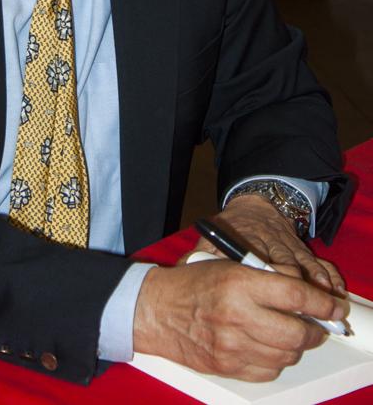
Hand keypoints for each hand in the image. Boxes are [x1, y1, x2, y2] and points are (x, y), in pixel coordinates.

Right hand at [133, 257, 347, 381]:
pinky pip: (269, 369)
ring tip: (290, 334)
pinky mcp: (228, 366)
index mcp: (238, 282)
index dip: (322, 303)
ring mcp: (233, 345)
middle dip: (314, 330)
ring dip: (296, 346)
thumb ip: (264, 276)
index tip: (334, 307)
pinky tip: (269, 346)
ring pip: (286, 354)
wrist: (155, 310)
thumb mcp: (227, 265)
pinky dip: (276, 359)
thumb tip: (301, 292)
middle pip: (296, 332)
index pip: (295, 295)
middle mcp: (237, 315)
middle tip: (316, 324)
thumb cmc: (190, 283)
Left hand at [195, 195, 345, 294]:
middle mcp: (268, 241)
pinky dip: (326, 274)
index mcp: (244, 238)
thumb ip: (199, 254)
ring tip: (319, 300)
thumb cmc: (231, 228)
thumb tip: (180, 271)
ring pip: (302, 263)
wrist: (256, 203)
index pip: (251, 257)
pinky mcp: (301, 248)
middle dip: (290, 284)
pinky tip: (331, 288)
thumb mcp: (212, 236)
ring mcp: (287, 244)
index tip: (264, 293)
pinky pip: (317, 260)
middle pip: (282, 262)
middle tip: (296, 307)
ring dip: (312, 282)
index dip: (259, 275)